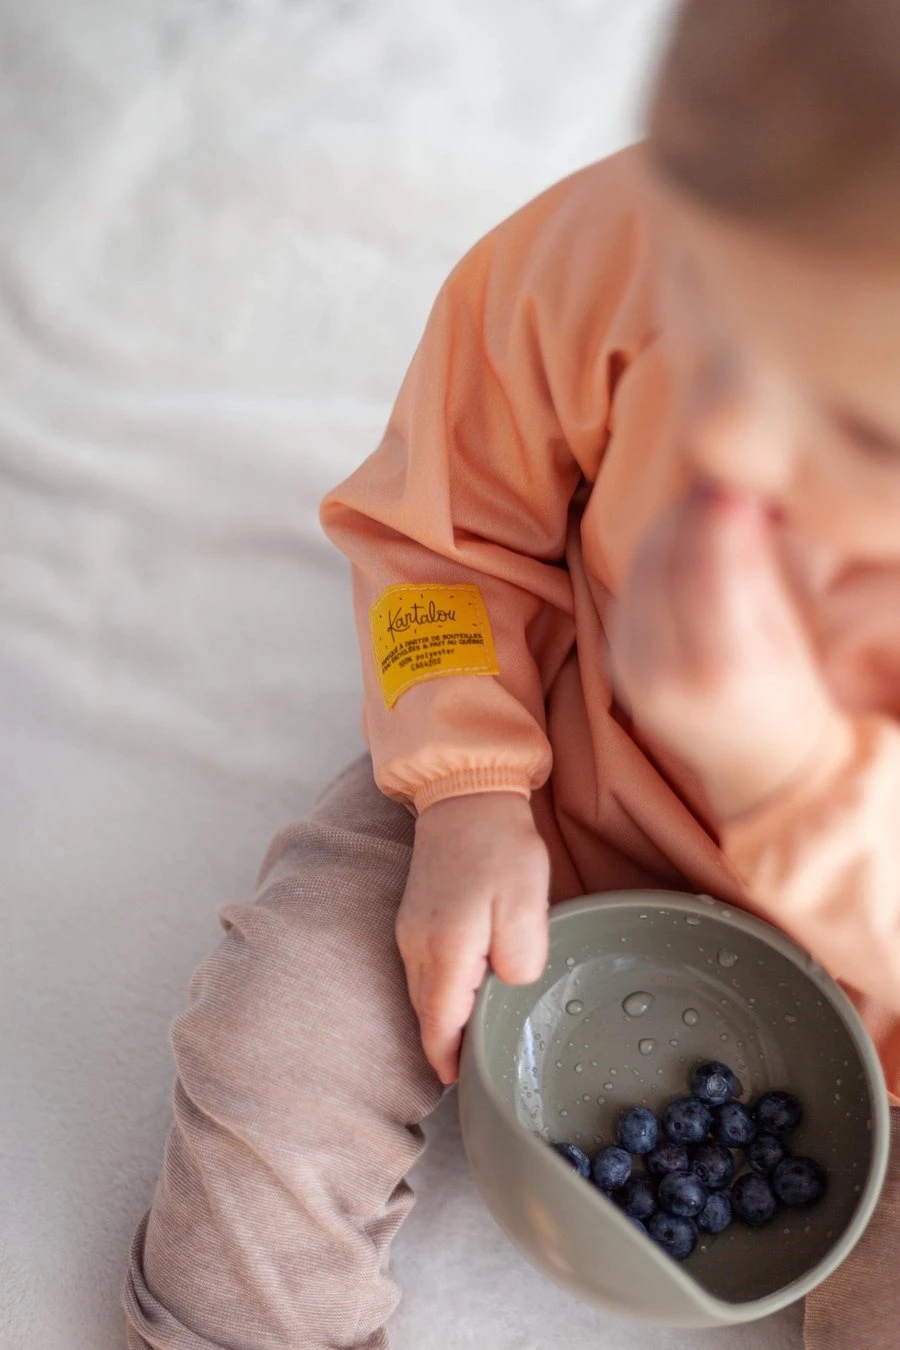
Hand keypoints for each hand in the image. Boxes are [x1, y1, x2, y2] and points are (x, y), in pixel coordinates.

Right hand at [396, 792, 549, 1084]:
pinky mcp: (415, 914)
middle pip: (427, 1014)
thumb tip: (508, 986)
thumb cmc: (500, 846)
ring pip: (423, 992)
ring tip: (472, 1037)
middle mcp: (417, 947)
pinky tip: (466, 989)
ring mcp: (410, 929)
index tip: (466, 1084)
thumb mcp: (526, 903)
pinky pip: (423, 968)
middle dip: (446, 1045)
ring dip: (444, 1017)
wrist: (465, 792)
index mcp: (445, 951)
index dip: (450, 1061)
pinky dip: (440, 989)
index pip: (439, 1027)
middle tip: (477, 1069)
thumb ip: (520, 958)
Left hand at [610, 483, 851, 819]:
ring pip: (638, 568)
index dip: (713, 514)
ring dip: (670, 528)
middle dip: (689, 513)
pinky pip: (629, 589)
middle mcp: (662, 673)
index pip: (700, 568)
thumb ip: (751, 569)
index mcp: (718, 669)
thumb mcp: (785, 634)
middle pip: (661, 561)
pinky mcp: (614, 663)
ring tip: (709, 508)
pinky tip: (685, 543)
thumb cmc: (789, 697)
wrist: (758, 766)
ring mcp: (630, 671)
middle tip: (723, 484)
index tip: (733, 480)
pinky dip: (655, 557)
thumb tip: (732, 497)